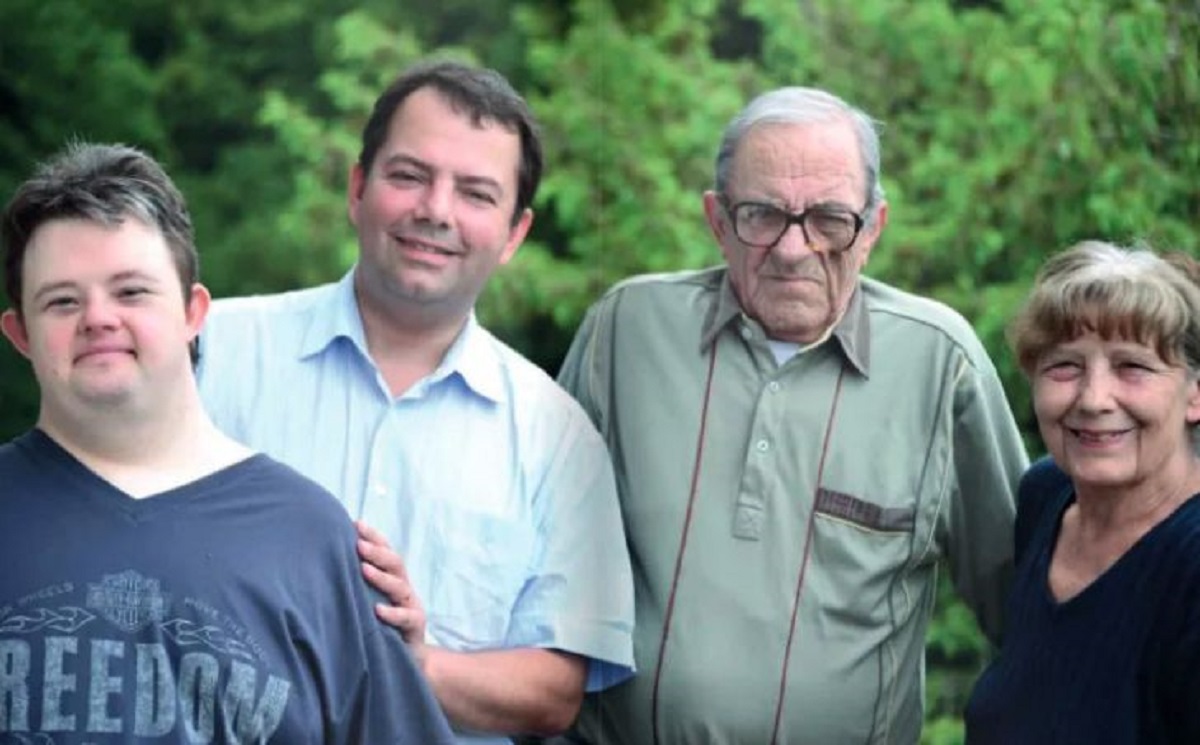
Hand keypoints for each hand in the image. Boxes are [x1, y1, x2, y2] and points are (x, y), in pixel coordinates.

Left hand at [356, 521, 428, 666]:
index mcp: (393, 578)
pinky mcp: (414, 627)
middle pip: (395, 563)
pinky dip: (393, 613)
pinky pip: (406, 617)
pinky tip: (378, 610)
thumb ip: (357, 582)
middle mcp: (404, 588)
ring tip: (363, 569)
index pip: (386, 551)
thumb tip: (328, 561)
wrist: (408, 658)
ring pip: (400, 586)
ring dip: (382, 577)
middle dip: (377, 551)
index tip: (356, 524)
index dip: (374, 536)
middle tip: (358, 544)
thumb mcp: (369, 600)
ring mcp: (411, 606)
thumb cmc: (381, 625)